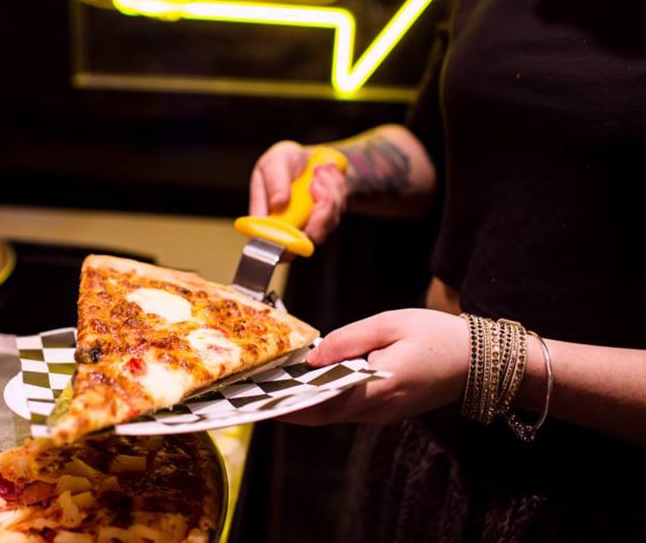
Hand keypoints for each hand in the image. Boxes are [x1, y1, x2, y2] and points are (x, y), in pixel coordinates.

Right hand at [248, 141, 346, 244]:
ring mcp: (309, 226)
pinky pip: (339, 209)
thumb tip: (278, 203)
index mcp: (265, 216)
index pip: (272, 242)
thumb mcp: (275, 161)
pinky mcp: (327, 220)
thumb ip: (274, 181)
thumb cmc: (286, 161)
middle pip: (306, 239)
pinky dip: (336, 187)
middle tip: (314, 183)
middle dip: (318, 210)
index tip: (301, 227)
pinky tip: (327, 173)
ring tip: (318, 170)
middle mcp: (287, 227)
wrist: (309, 158)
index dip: (287, 242)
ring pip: (327, 222)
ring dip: (328, 191)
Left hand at [279, 309, 469, 425]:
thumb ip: (347, 340)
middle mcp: (377, 410)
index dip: (289, 404)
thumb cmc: (438, 337)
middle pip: (322, 414)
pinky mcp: (387, 410)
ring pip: (335, 412)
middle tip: (259, 393)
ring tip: (278, 383)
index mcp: (377, 388)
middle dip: (289, 406)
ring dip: (307, 402)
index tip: (262, 399)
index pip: (322, 404)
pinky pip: (349, 407)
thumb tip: (313, 356)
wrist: (480, 361)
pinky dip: (327, 398)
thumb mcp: (390, 324)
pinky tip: (312, 382)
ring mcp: (382, 414)